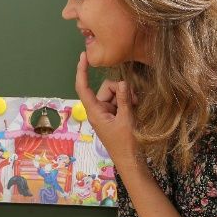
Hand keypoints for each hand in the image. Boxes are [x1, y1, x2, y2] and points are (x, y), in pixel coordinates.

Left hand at [75, 52, 140, 170]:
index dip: (81, 71)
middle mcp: (98, 110)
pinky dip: (127, 101)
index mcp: (94, 112)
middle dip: (120, 89)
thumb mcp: (126, 120)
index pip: (83, 88)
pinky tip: (135, 107)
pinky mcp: (114, 115)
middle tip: (134, 100)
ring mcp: (106, 112)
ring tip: (135, 106)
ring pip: (115, 93)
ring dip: (126, 96)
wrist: (131, 161)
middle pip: (106, 88)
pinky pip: (120, 100)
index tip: (83, 56)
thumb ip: (124, 100)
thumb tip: (122, 82)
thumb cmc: (126, 144)